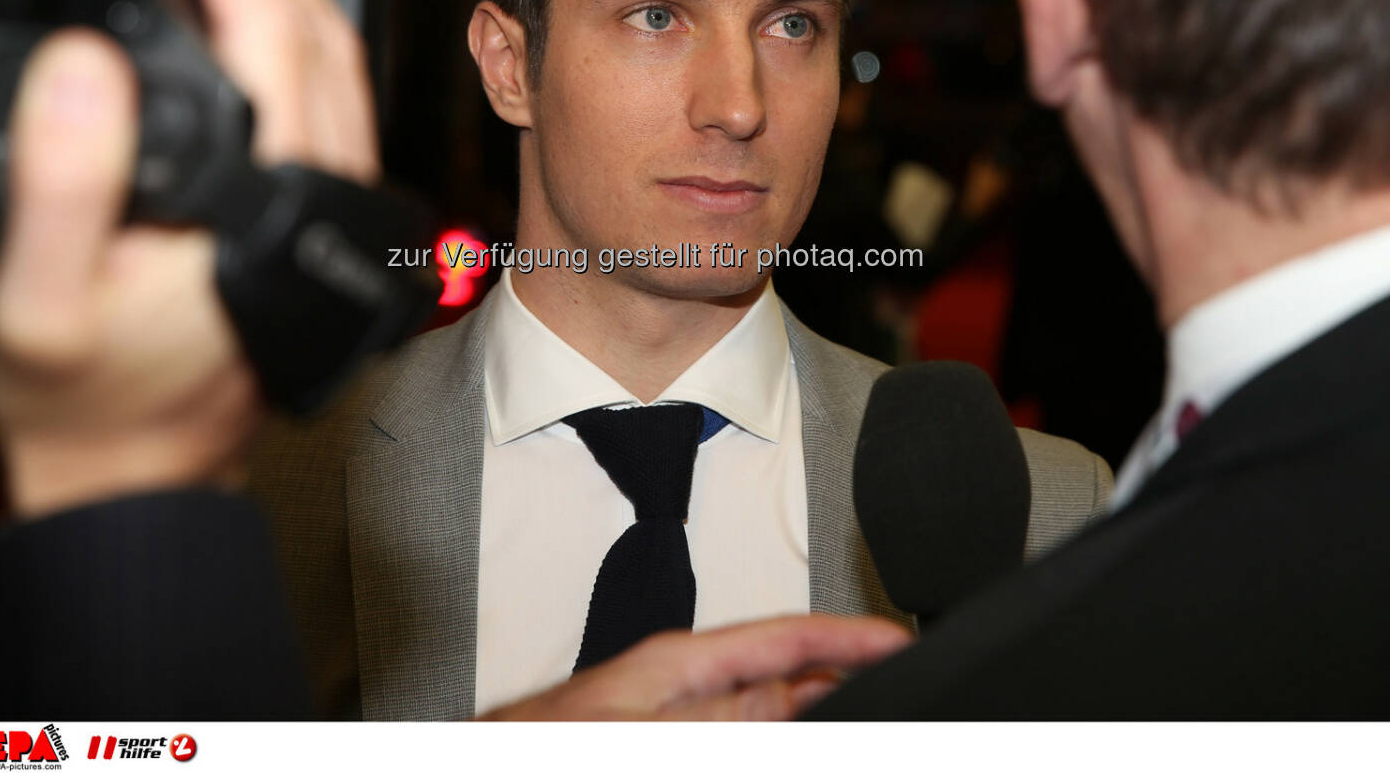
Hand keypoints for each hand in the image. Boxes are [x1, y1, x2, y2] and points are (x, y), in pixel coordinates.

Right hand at [0, 0, 378, 517]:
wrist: (143, 465)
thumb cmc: (87, 395)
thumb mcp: (40, 299)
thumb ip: (63, 183)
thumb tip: (86, 57)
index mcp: (268, 195)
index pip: (266, 31)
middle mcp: (319, 187)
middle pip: (314, 29)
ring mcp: (329, 194)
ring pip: (335, 57)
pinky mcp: (317, 202)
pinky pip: (326, 93)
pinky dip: (292, 29)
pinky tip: (250, 7)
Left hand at [481, 615, 911, 720]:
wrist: (495, 759)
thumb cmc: (538, 742)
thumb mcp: (642, 730)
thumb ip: (724, 714)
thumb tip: (794, 694)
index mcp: (678, 666)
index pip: (783, 635)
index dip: (847, 635)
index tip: (899, 641)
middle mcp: (680, 691)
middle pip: (783, 678)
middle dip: (840, 678)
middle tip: (895, 687)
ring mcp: (673, 722)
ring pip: (764, 710)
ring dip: (808, 707)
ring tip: (854, 707)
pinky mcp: (664, 743)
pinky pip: (737, 728)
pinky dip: (772, 726)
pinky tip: (789, 728)